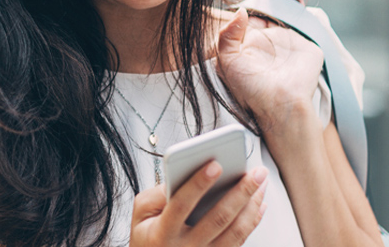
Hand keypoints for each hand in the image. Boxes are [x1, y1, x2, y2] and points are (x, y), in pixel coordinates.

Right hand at [130, 162, 267, 246]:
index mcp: (162, 233)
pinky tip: (259, 202)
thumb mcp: (140, 212)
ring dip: (252, 204)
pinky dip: (253, 219)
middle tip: (256, 172)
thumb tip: (185, 175)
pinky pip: (240, 240)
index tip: (215, 164)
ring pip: (236, 232)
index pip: (181, 205)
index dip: (197, 184)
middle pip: (218, 219)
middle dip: (240, 192)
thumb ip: (156, 193)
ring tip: (261, 181)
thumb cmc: (146, 234)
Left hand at [216, 8, 322, 129]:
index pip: (250, 12)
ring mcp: (288, 38)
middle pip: (270, 5)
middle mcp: (268, 38)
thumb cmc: (250, 89)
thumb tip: (240, 11)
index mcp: (248, 41)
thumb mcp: (228, 61)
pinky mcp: (306, 41)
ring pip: (286, 6)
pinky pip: (302, 16)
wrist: (279, 104)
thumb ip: (228, 35)